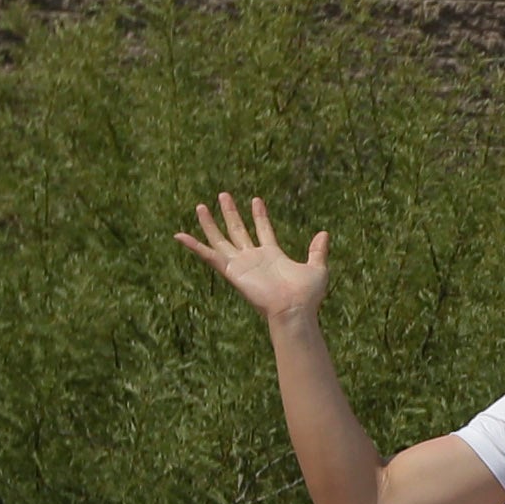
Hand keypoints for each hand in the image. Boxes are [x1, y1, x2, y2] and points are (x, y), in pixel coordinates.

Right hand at [176, 193, 328, 326]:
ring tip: (201, 206)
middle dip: (231, 213)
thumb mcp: (317, 268)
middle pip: (238, 230)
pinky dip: (194, 246)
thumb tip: (324, 233)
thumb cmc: (306, 295)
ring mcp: (241, 264)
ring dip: (210, 223)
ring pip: (220, 239)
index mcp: (272, 255)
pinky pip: (209, 256)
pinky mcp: (231, 270)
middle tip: (223, 195)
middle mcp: (253, 258)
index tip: (256, 199)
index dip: (259, 215)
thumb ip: (318, 251)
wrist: (294, 309)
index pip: (263, 230)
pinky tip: (180, 236)